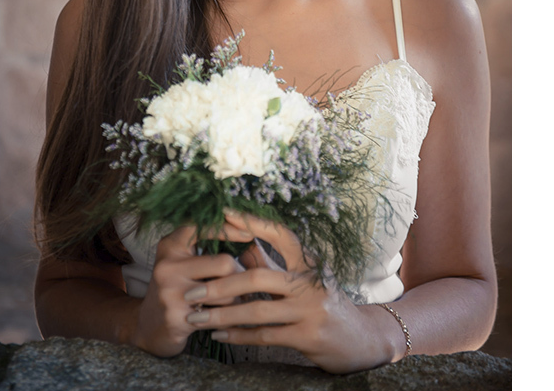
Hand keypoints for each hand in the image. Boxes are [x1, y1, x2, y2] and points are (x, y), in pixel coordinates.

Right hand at [128, 222, 250, 356]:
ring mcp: (170, 292)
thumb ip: (206, 249)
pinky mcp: (176, 317)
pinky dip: (226, 319)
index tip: (249, 234)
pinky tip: (219, 320)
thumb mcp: (182, 262)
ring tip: (227, 304)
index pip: (201, 227)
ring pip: (227, 293)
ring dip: (235, 301)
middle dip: (240, 275)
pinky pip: (219, 316)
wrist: (148, 325)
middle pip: (225, 263)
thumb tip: (248, 238)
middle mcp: (167, 266)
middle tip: (240, 283)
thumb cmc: (175, 289)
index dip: (227, 229)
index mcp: (170, 246)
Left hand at [182, 211, 392, 372]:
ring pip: (256, 310)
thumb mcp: (303, 278)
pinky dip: (238, 335)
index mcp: (310, 262)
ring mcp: (312, 310)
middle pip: (257, 277)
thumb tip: (241, 246)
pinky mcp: (309, 336)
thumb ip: (273, 263)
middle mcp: (312, 283)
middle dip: (219, 285)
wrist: (362, 341)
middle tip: (191, 292)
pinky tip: (218, 334)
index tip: (225, 213)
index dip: (253, 223)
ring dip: (222, 315)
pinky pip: (265, 335)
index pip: (281, 235)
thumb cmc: (324, 303)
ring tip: (196, 317)